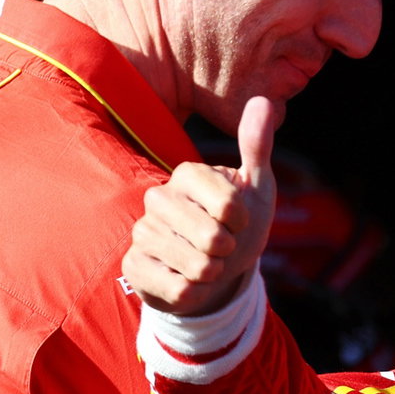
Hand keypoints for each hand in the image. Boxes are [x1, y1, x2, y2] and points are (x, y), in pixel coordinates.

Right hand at [124, 96, 277, 314]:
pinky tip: (188, 281)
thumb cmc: (239, 225)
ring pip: (197, 266)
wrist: (217, 271)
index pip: (229, 205)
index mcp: (187, 174)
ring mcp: (141, 232)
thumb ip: (257, 147)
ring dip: (214, 272)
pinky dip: (196, 292)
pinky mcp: (133, 265)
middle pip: (212, 237)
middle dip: (230, 250)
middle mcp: (158, 198)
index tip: (238, 220)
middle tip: (223, 246)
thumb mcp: (257, 187)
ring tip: (207, 263)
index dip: (243, 221)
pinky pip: (179, 290)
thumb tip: (262, 100)